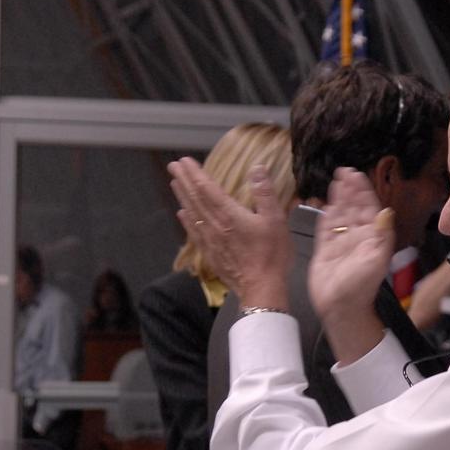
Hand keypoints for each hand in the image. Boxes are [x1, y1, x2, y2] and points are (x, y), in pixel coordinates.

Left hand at [169, 156, 290, 308]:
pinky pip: (194, 233)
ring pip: (192, 214)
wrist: (261, 288)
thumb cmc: (271, 255)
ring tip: (174, 184)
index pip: (207, 188)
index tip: (184, 161)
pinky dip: (187, 221)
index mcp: (229, 214)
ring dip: (182, 197)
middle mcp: (214, 225)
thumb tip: (257, 168)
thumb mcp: (275, 219)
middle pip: (195, 198)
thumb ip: (264, 193)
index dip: (195, 173)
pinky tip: (182, 215)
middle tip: (173, 166)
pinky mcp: (211, 254)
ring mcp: (210, 241)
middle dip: (184, 181)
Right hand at [309, 168, 395, 362]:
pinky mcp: (325, 248)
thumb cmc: (361, 288)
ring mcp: (341, 241)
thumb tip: (386, 211)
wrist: (340, 307)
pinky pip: (325, 226)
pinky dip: (326, 212)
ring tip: (336, 179)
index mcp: (371, 237)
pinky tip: (326, 201)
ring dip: (339, 196)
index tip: (358, 175)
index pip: (368, 207)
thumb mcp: (375, 259)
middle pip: (354, 206)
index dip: (363, 191)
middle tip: (345, 171)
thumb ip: (381, 234)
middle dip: (351, 189)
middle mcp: (357, 236)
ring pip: (340, 213)